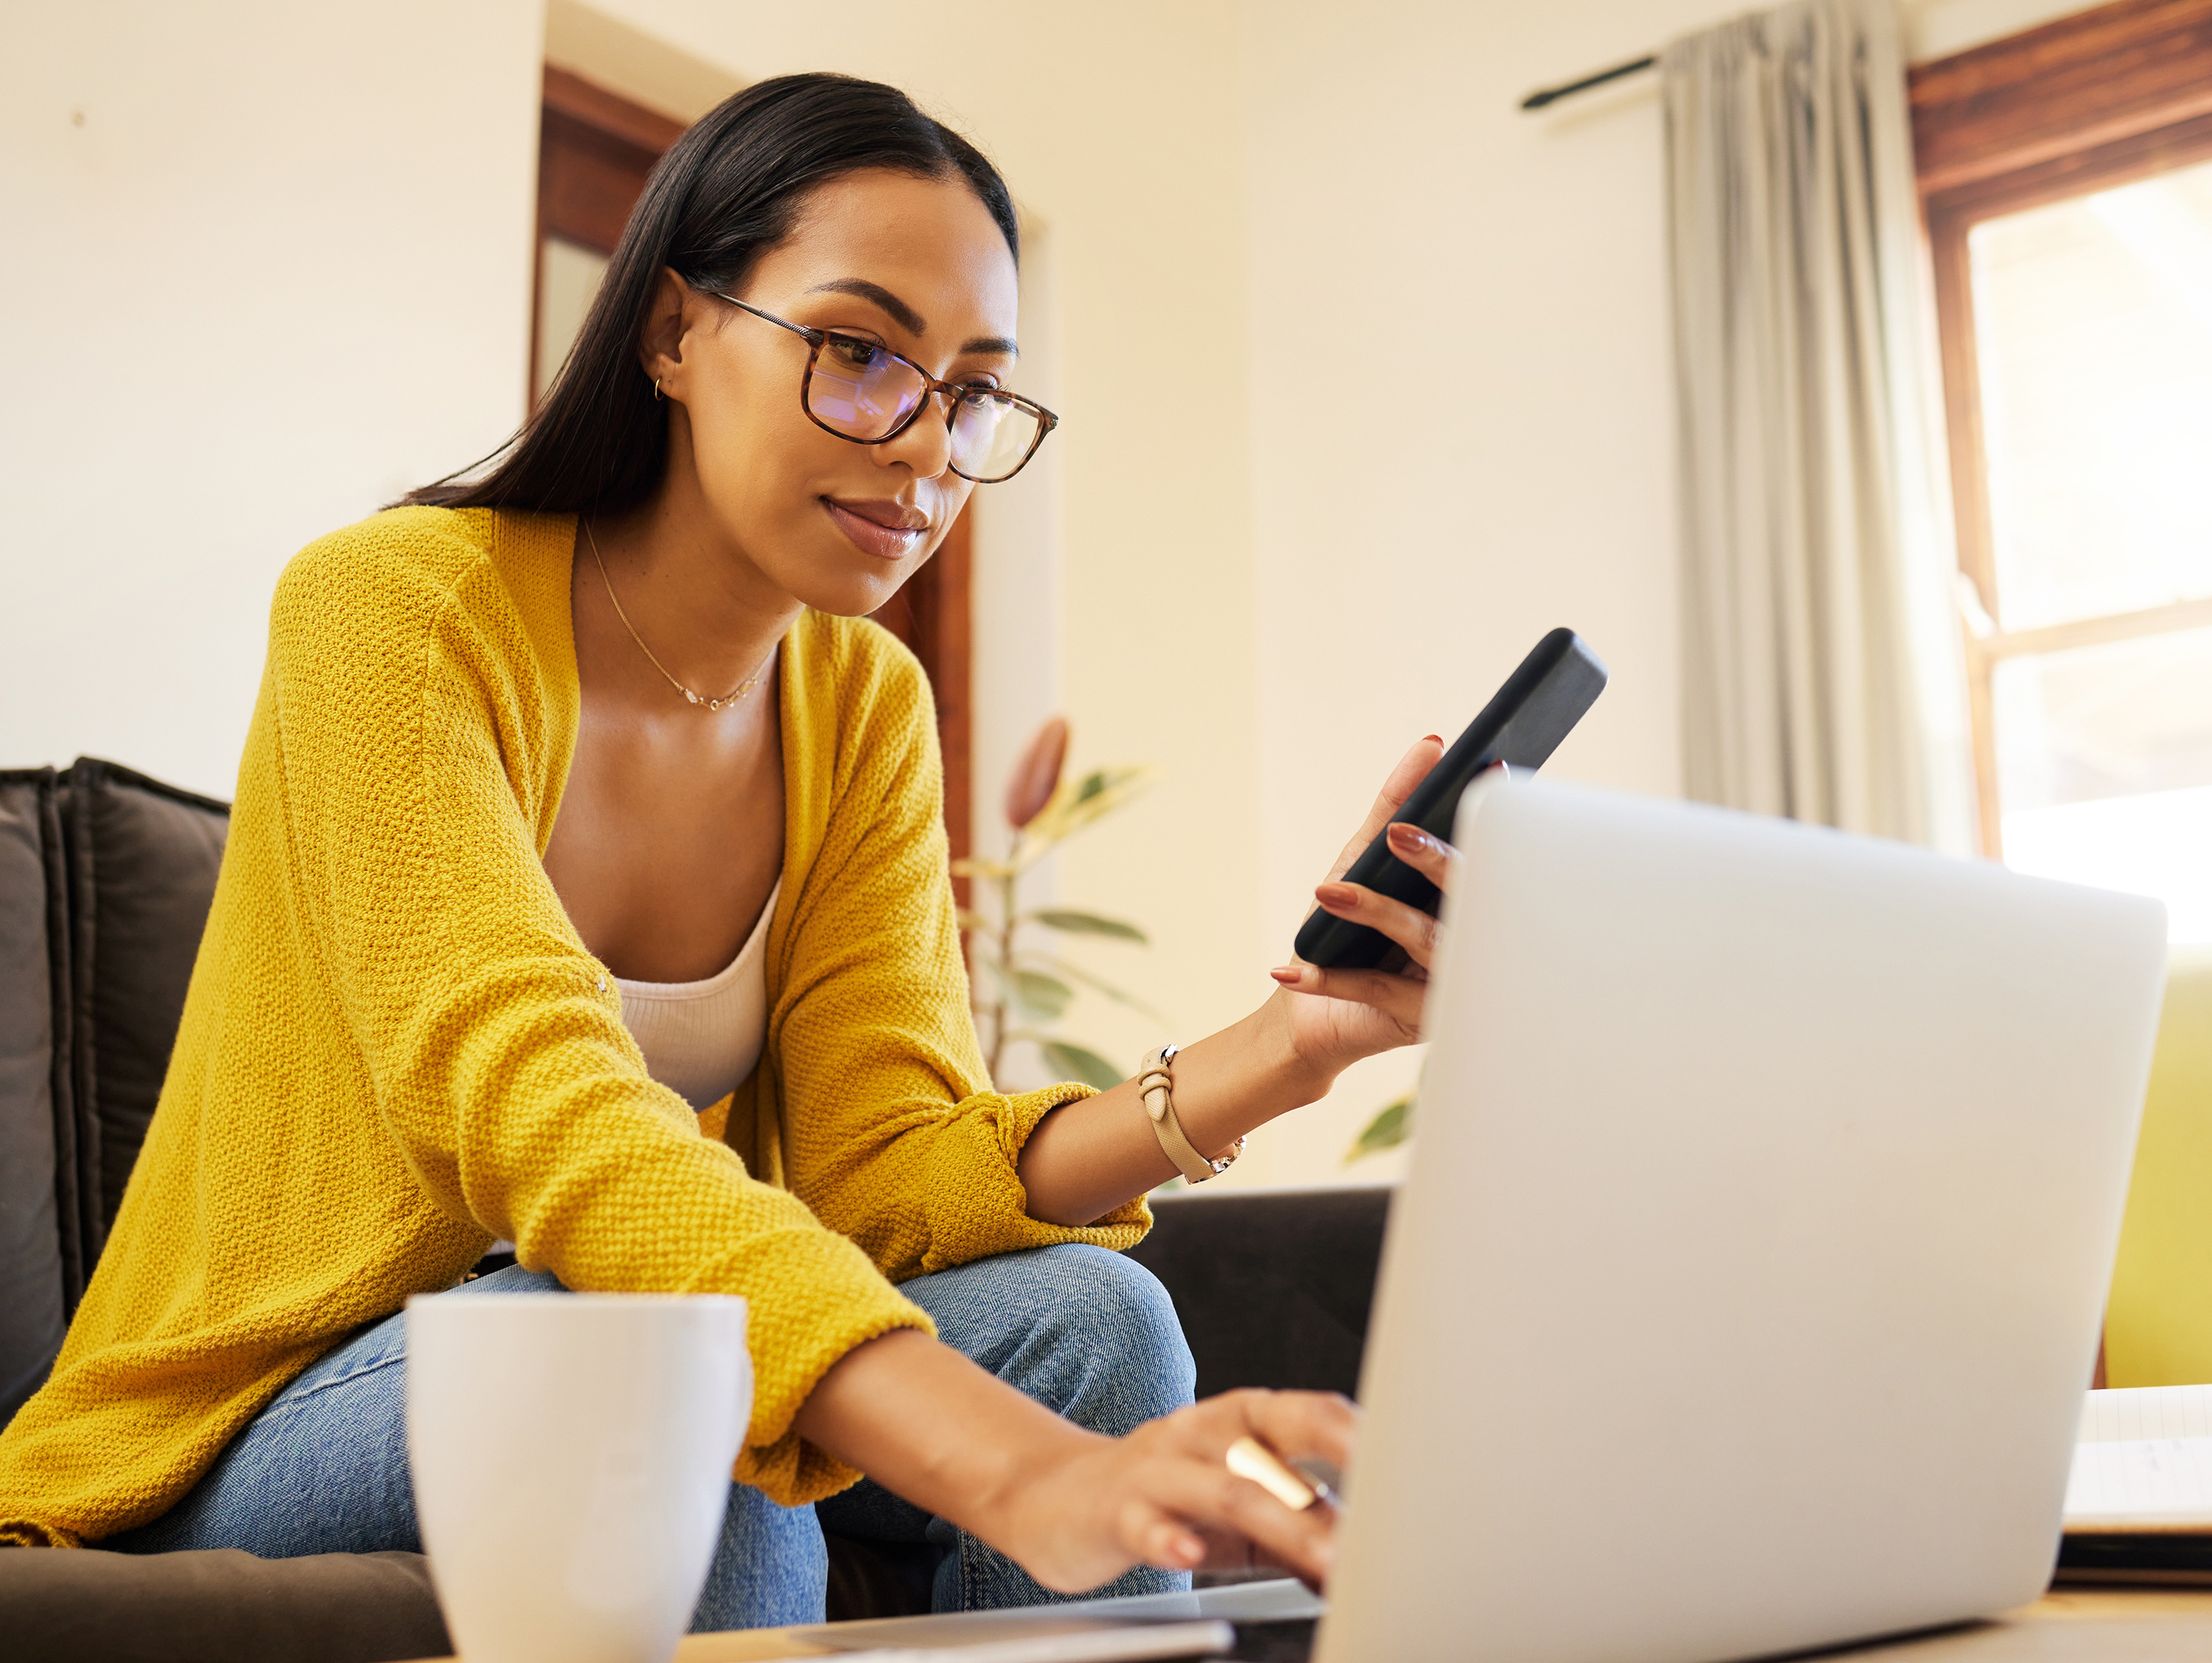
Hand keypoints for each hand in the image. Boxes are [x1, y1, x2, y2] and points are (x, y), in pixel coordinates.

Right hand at [989, 1389, 1358, 1593]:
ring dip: (1282, 1523)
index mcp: (1241, 1422)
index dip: (1360, 1437)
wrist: (1053, 1497)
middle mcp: (1203, 1433)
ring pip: (1226, 1489)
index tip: (1414, 1466)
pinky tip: (1192, 1556)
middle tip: (1385, 1521)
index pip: (1310, 1413)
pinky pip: (1146, 1523)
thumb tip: (1368, 1555)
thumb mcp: (1238, 1506)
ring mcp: (1158, 1469)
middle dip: (1333, 1481)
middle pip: (1277, 1446)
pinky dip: (1171, 1539)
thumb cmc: (1163, 1498)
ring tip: (1326, 1559)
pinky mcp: (1116, 1510)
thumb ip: (1299, 1525)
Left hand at [1267, 736, 1461, 1075]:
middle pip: (1472, 895)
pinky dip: (1332, 979)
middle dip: (1437, 861)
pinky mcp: (1420, 1020)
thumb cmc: (1345, 931)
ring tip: (1327, 894)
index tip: (1487, 770)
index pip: (1492, 851)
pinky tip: (1290, 970)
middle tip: (1398, 833)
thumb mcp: (1362, 860)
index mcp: (1470, 896)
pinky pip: (1380, 991)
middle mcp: (1473, 938)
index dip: (1494, 817)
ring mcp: (1453, 982)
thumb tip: (1430, 747)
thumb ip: (1396, 805)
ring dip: (1375, 913)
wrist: (1309, 1016)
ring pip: (1428, 939)